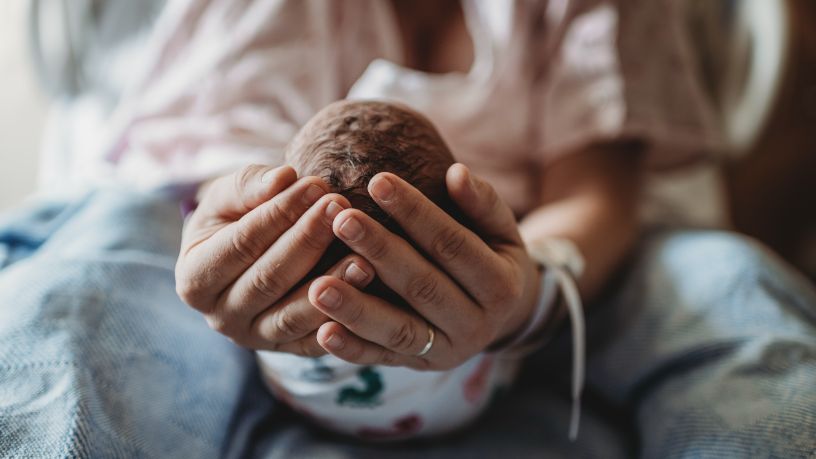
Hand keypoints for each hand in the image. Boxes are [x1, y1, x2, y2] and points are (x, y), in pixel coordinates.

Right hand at [175, 165, 376, 355]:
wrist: (249, 255)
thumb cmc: (237, 217)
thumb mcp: (230, 196)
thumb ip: (251, 184)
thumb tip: (283, 178)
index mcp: (194, 278)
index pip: (241, 244)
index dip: (279, 213)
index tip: (315, 185)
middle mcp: (219, 317)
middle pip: (269, 279)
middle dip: (308, 240)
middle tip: (343, 207)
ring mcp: (254, 339)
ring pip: (294, 315)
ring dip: (331, 283)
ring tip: (364, 254)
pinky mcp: (288, 352)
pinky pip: (317, 342)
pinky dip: (343, 321)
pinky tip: (369, 292)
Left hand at [307, 164, 541, 369]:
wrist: (501, 318)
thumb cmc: (491, 257)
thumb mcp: (500, 231)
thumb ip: (482, 203)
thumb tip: (457, 173)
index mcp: (501, 286)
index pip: (452, 245)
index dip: (416, 213)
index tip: (377, 181)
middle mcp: (477, 325)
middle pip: (422, 286)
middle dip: (380, 252)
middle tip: (341, 220)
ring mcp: (446, 351)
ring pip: (399, 330)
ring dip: (357, 309)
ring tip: (318, 284)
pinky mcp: (418, 367)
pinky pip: (381, 360)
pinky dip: (352, 349)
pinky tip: (321, 331)